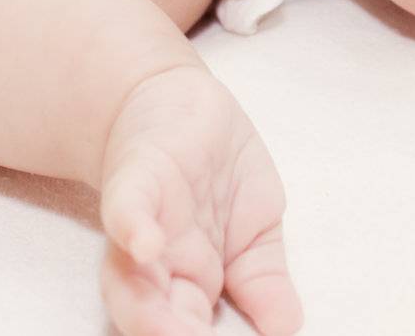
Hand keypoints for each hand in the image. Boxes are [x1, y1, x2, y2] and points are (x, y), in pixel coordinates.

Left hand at [99, 66, 302, 335]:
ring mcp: (145, 223)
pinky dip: (135, 228)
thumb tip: (286, 330)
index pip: (198, 328)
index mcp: (195, 280)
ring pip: (134, 282)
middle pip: (159, 317)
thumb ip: (266, 279)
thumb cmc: (217, 167)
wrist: (177, 102)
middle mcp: (161, 264)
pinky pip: (128, 209)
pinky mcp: (134, 178)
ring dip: (149, 312)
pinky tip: (147, 245)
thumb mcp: (257, 227)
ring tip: (171, 334)